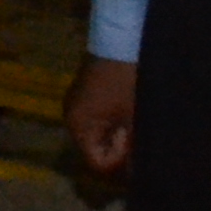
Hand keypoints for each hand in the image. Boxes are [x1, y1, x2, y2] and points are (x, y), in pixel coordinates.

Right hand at [64, 56, 138, 177]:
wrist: (121, 37)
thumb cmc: (127, 79)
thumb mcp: (135, 116)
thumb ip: (134, 147)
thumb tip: (139, 173)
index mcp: (79, 126)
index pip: (97, 163)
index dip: (120, 161)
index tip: (138, 145)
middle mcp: (71, 118)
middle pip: (95, 150)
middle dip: (119, 148)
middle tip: (139, 133)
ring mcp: (76, 104)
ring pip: (98, 134)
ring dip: (117, 134)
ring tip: (135, 121)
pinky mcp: (84, 93)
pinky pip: (97, 119)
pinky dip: (113, 121)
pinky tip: (128, 110)